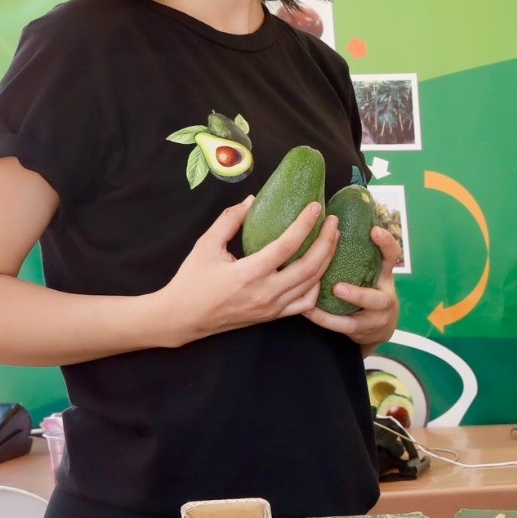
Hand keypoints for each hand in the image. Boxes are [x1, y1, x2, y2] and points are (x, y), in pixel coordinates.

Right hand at [152, 198, 340, 346]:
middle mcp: (265, 293)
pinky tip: (319, 270)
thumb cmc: (192, 280)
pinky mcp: (272, 317)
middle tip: (333, 222)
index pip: (287, 246)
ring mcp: (271, 308)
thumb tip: (252, 199)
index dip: (305, 224)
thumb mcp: (205, 245)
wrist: (183, 318)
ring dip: (327, 260)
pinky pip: (305, 304)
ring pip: (312, 285)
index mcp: (248, 273)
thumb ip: (229, 220)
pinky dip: (317, 286)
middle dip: (327, 241)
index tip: (315, 207)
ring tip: (332, 239)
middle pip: (309, 266)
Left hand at [308, 223, 403, 348]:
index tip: (374, 230)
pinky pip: (340, 327)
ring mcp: (374, 319)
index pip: (392, 257)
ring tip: (313, 306)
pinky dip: (322, 319)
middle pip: (376, 299)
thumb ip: (356, 252)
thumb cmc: (366, 287)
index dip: (386, 244)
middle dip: (357, 295)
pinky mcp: (361, 331)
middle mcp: (384, 298)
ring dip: (329, 320)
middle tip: (338, 288)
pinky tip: (306, 311)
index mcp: (384, 276)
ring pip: (356, 320)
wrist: (377, 325)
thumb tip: (328, 220)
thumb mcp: (369, 270)